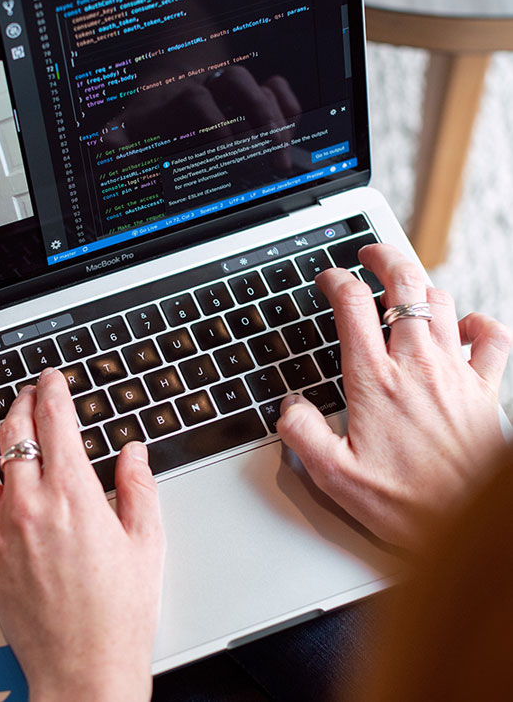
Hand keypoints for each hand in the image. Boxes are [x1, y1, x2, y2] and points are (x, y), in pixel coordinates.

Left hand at [0, 368, 164, 701]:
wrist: (89, 669)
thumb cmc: (121, 612)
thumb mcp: (147, 541)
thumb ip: (139, 487)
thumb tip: (132, 452)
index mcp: (73, 496)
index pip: (54, 422)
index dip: (52, 391)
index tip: (52, 380)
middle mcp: (28, 508)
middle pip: (12, 434)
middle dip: (21, 402)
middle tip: (29, 394)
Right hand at [276, 243, 511, 549]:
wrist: (470, 526)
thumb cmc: (406, 505)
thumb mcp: (334, 477)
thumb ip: (301, 434)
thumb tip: (289, 406)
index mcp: (374, 381)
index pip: (351, 305)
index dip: (335, 280)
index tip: (328, 279)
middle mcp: (416, 366)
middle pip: (403, 283)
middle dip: (383, 257)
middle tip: (369, 254)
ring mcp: (455, 373)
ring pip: (441, 302)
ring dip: (421, 287)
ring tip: (404, 290)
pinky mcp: (485, 389)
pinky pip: (492, 337)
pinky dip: (478, 322)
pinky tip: (464, 326)